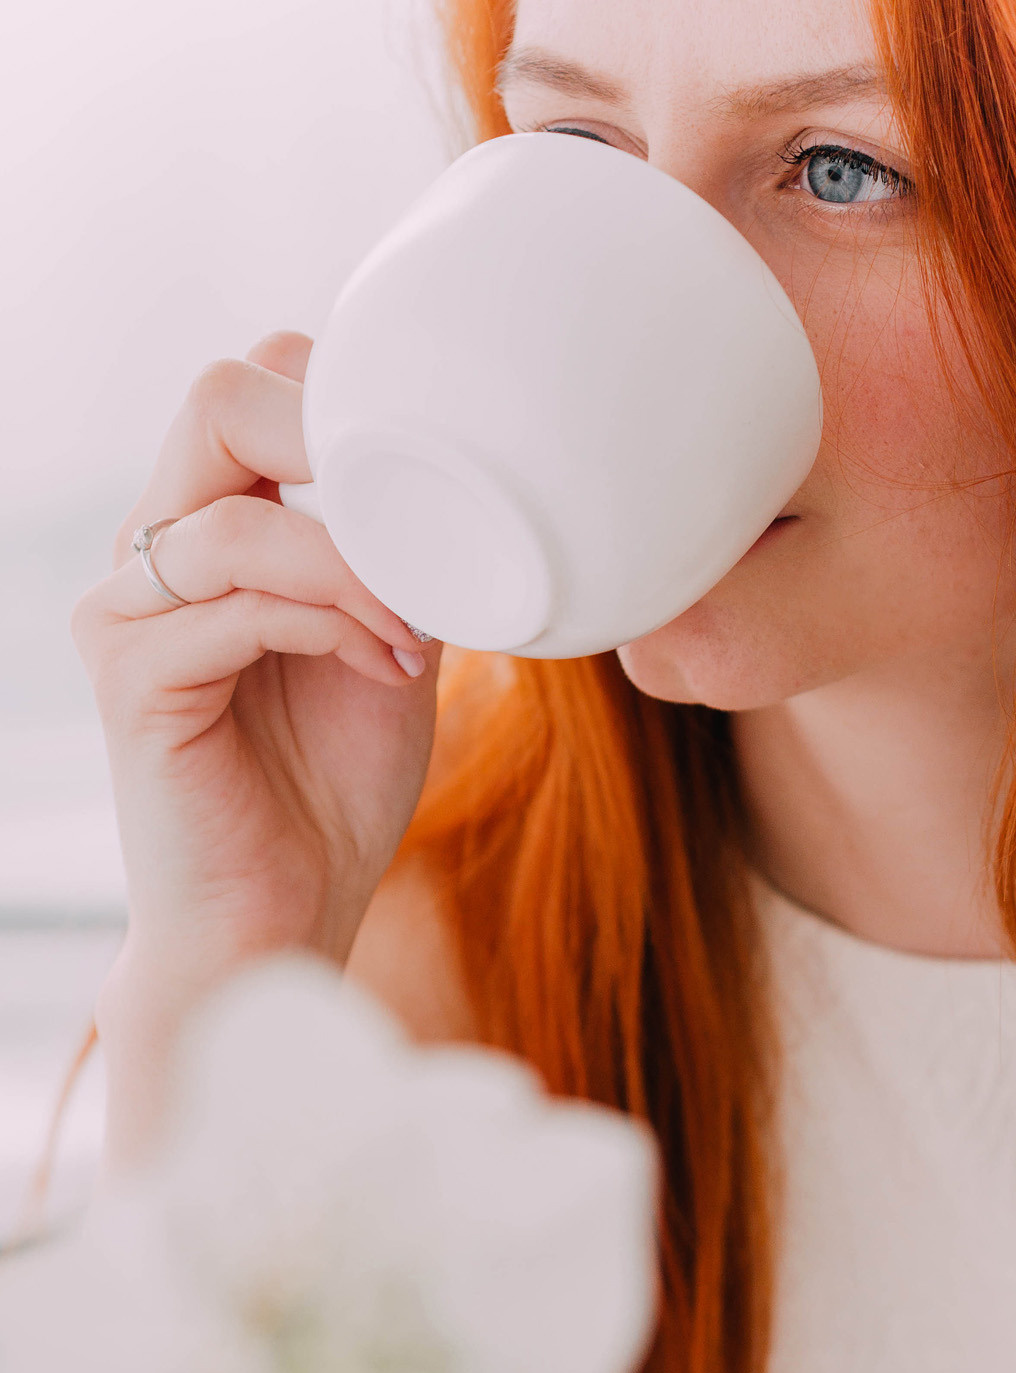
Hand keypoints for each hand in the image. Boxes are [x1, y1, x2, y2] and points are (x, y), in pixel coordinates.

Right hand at [73, 331, 442, 1157]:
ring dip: (354, 566)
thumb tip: (465, 488)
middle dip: (338, 441)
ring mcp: (126, 613)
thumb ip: (397, 562)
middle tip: (422, 515)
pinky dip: (330, 623)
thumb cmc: (332, 793)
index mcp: (207, 529)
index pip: (251, 385)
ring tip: (415, 633)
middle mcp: (151, 553)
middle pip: (217, 397)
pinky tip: (387, 667)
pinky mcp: (131, 680)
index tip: (437, 477)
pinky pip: (237, 606)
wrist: (283, 920)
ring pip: (235, 517)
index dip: (345, 397)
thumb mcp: (389, 647)